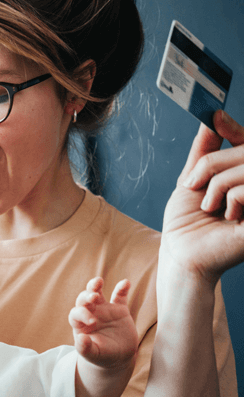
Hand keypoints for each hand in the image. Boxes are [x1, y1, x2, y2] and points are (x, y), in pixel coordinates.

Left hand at [69, 277, 136, 369]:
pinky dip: (122, 289)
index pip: (76, 314)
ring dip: (95, 286)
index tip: (93, 322)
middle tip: (93, 297)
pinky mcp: (119, 309)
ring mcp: (104, 309)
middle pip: (83, 299)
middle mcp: (90, 313)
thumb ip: (85, 348)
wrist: (119, 357)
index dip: (83, 314)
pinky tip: (125, 282)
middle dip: (87, 296)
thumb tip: (80, 338)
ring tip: (98, 281)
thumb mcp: (93, 355)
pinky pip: (120, 296)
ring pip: (97, 293)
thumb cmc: (101, 356)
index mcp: (80, 323)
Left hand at [162, 110, 243, 283]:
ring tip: (212, 207)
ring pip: (243, 168)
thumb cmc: (187, 222)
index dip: (232, 127)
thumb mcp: (192, 180)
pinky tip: (230, 219)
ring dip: (217, 186)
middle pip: (243, 151)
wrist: (184, 254)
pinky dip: (231, 201)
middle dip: (210, 165)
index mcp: (243, 174)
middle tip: (194, 186)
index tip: (214, 116)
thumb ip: (205, 151)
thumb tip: (211, 119)